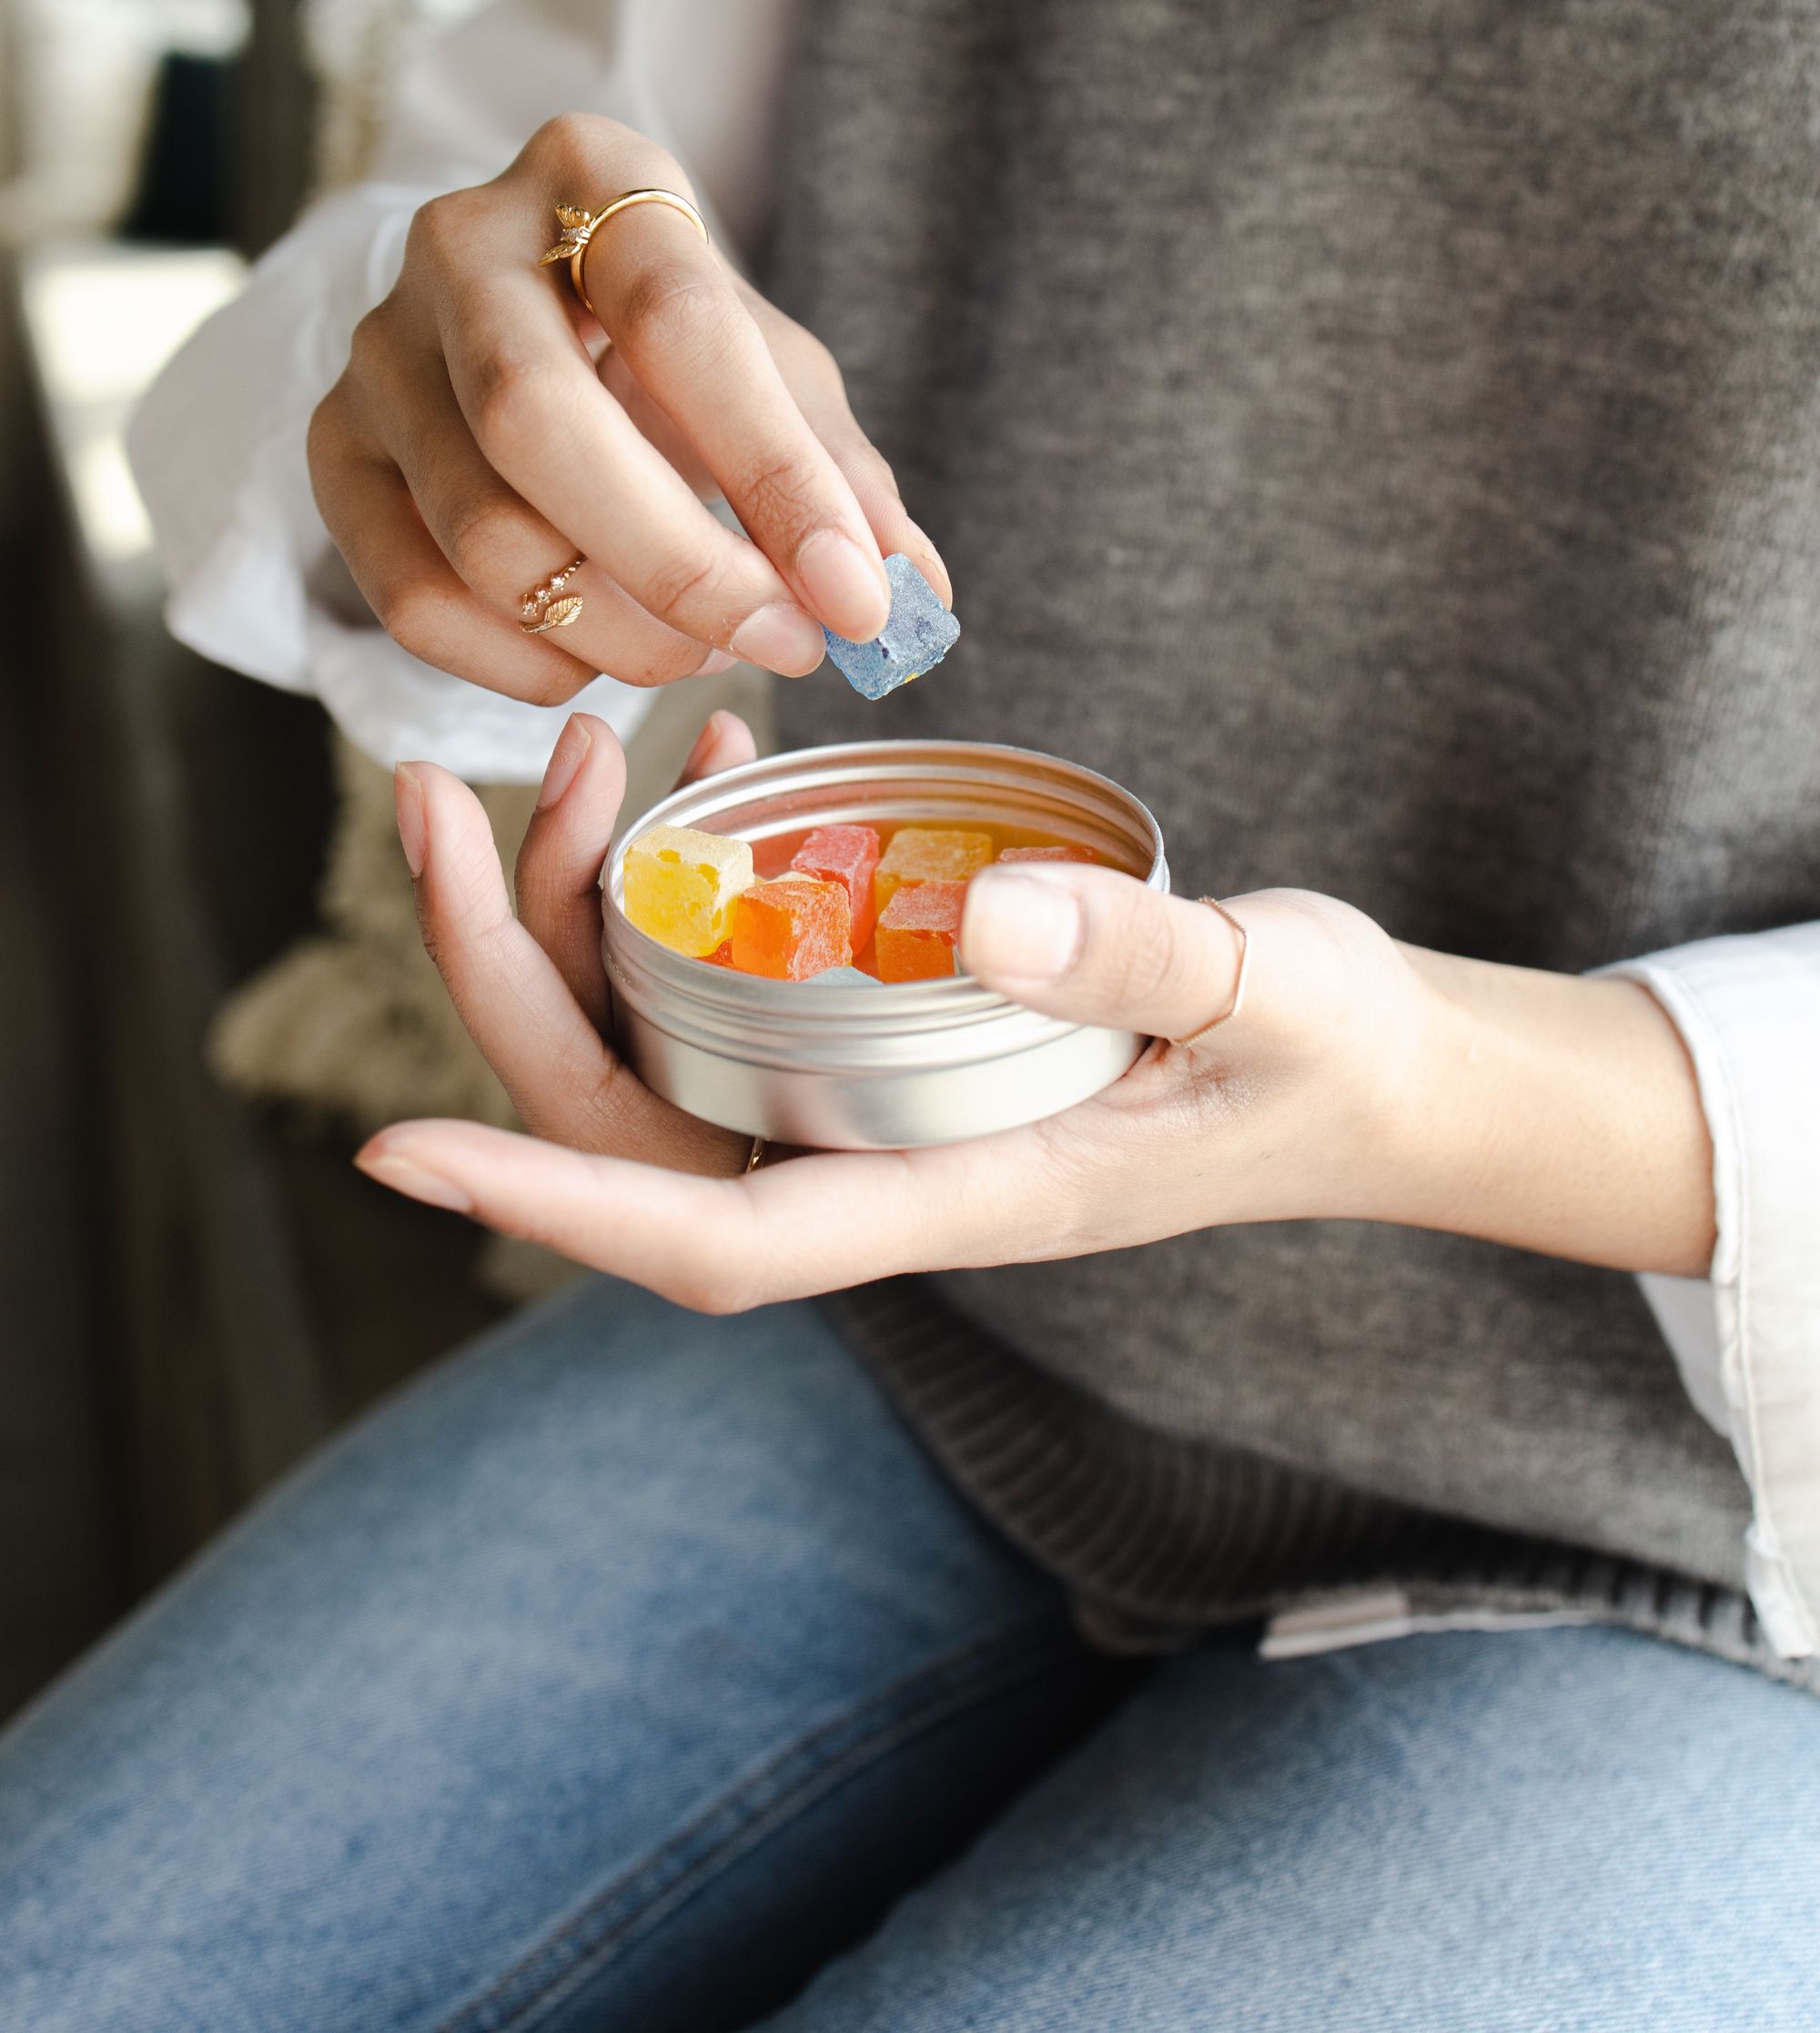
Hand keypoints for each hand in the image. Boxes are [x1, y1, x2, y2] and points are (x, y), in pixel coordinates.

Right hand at [307, 113, 948, 702]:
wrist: (534, 331)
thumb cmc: (673, 354)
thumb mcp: (776, 379)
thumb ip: (842, 478)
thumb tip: (912, 597)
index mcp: (593, 182)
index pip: (679, 321)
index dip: (774, 476)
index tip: (855, 597)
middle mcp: (458, 248)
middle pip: (537, 427)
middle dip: (680, 571)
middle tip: (783, 646)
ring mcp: (378, 357)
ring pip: (483, 539)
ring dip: (623, 635)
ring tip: (707, 647)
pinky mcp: (336, 458)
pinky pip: (419, 604)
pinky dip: (531, 666)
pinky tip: (601, 654)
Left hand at [358, 716, 1717, 1306]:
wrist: (1376, 1078)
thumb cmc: (1331, 1056)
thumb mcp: (1272, 992)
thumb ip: (1145, 956)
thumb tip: (986, 911)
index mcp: (962, 1194)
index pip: (719, 1237)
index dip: (555, 1204)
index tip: (396, 1150)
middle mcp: (889, 1165)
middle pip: (638, 1120)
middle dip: (513, 979)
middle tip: (444, 805)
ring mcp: (884, 1108)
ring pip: (668, 1044)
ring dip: (584, 913)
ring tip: (583, 750)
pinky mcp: (899, 1044)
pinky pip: (746, 986)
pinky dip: (695, 885)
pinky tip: (720, 766)